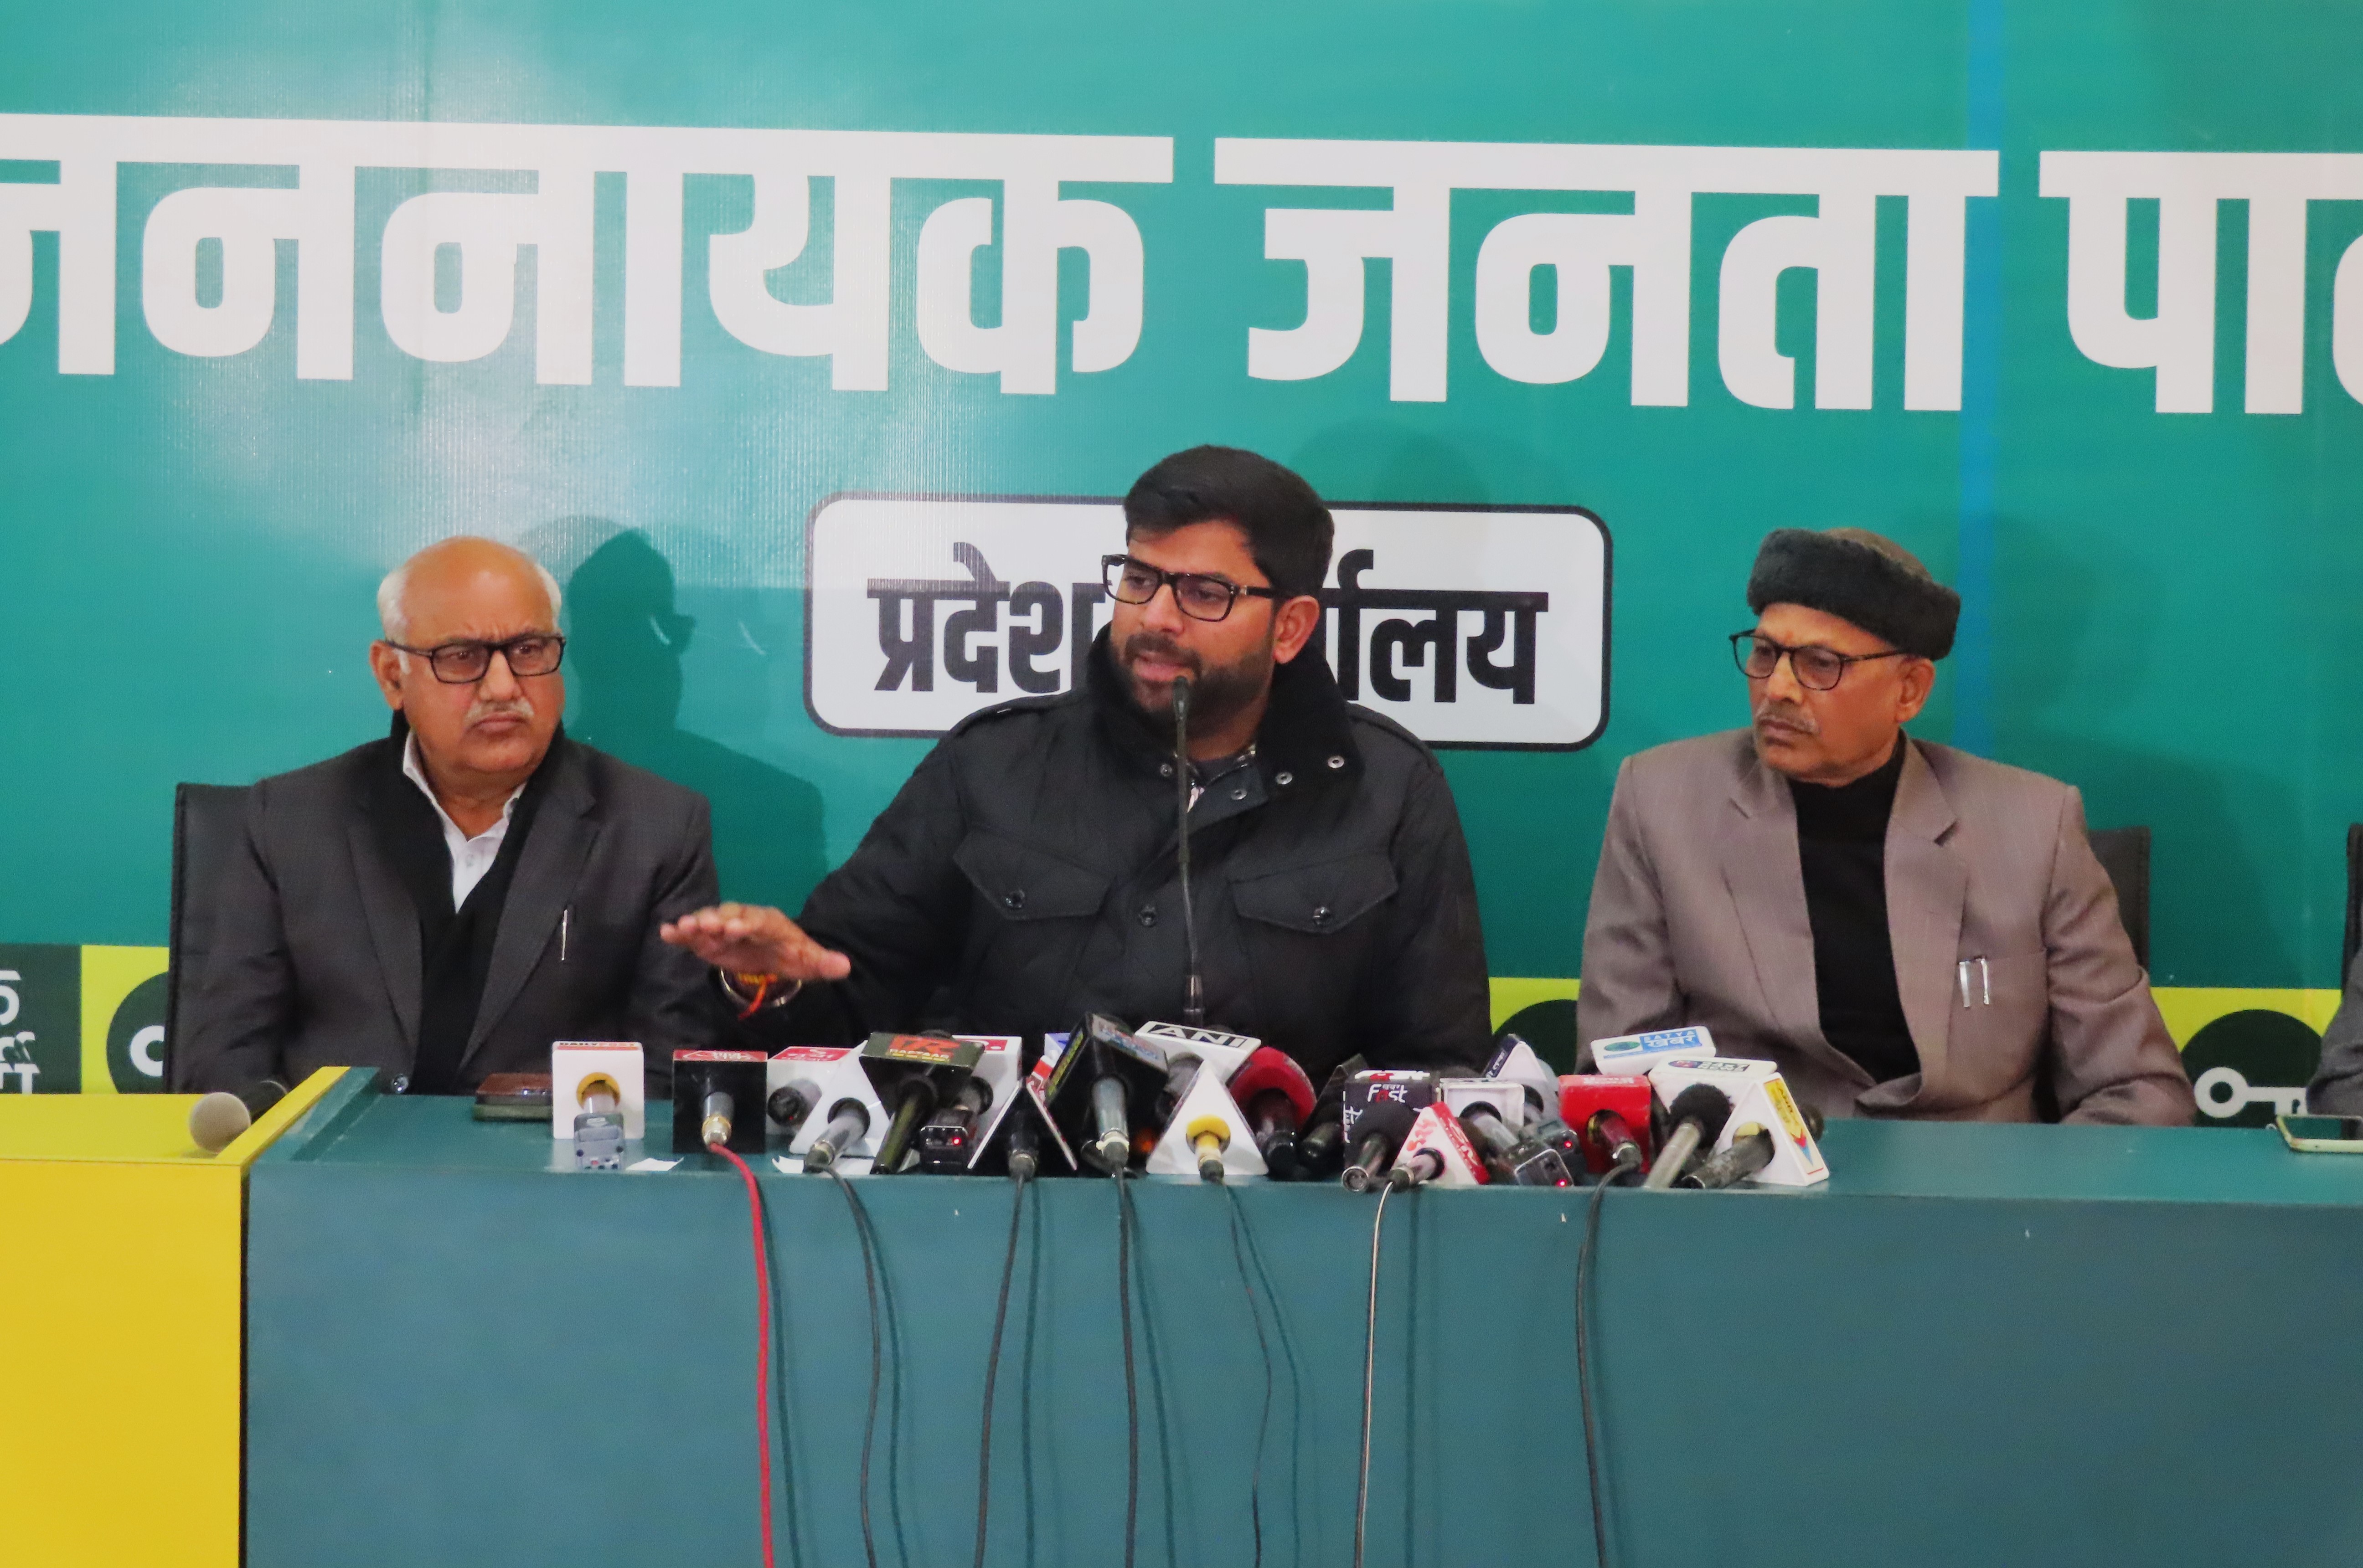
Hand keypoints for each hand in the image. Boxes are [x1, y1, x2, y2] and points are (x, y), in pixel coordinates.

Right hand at [659, 903, 852, 982]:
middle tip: (701, 925)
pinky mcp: (709, 941)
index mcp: (769, 923)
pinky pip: (694, 936)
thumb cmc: (791, 953)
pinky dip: (680, 934)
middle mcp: (743, 920)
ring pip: (709, 923)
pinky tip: (666, 933)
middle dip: (716, 921)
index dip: (747, 923)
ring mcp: (724, 929)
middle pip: (729, 918)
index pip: (758, 921)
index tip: (737, 928)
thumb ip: (823, 963)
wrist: (776, 952)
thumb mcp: (809, 960)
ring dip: (695, 925)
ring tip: (679, 928)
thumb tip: (845, 966)